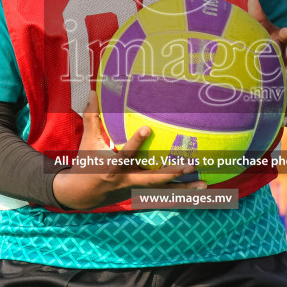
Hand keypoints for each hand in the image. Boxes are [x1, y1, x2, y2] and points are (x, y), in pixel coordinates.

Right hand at [51, 97, 198, 210]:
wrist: (82, 195)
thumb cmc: (86, 164)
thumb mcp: (88, 141)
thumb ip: (92, 117)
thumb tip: (93, 91)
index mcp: (113, 166)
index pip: (125, 154)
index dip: (135, 142)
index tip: (147, 128)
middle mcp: (127, 179)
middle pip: (151, 179)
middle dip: (170, 173)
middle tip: (189, 165)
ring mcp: (136, 189)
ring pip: (162, 191)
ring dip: (184, 189)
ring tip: (204, 183)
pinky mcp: (141, 194)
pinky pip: (164, 195)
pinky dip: (181, 193)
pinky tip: (199, 189)